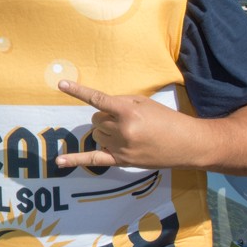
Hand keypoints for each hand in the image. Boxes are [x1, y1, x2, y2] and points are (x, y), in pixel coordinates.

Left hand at [54, 79, 201, 170]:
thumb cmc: (167, 119)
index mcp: (128, 112)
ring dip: (105, 132)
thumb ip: (120, 102)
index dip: (78, 91)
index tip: (61, 84)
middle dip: (106, 118)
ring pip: (96, 134)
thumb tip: (100, 107)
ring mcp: (120, 147)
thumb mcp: (145, 103)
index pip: (98, 99)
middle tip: (126, 120)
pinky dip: (75, 160)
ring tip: (128, 133)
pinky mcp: (121, 161)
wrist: (188, 144)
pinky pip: (93, 159)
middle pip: (96, 120)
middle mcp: (122, 130)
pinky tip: (58, 162)